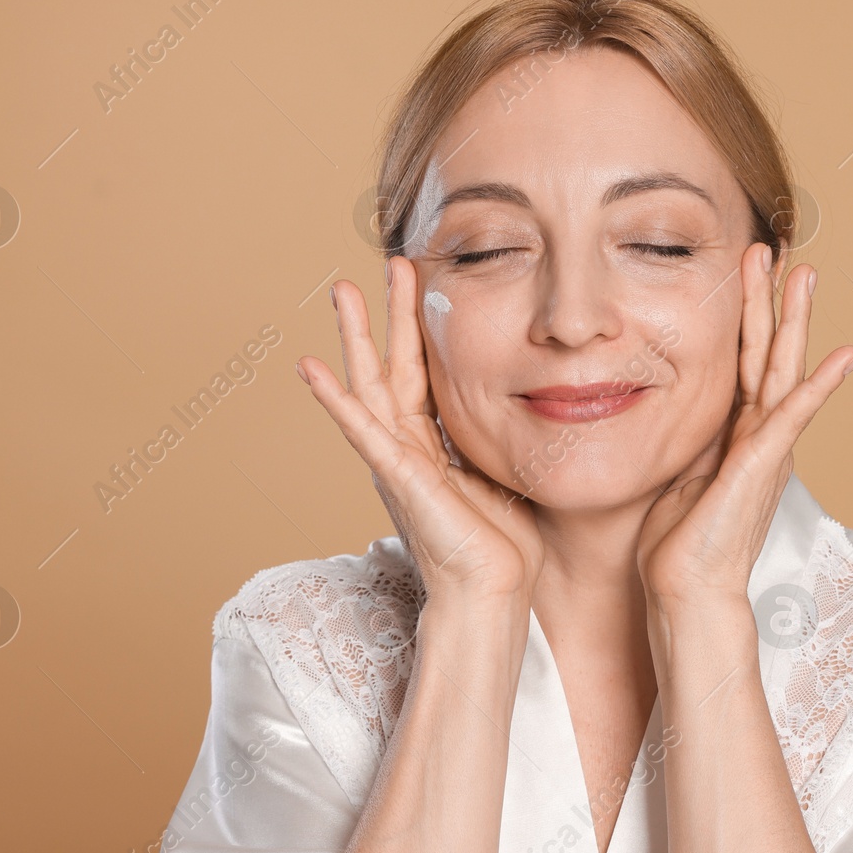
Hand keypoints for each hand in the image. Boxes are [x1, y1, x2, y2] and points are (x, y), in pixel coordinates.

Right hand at [295, 256, 545, 606]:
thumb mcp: (509, 472)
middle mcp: (409, 446)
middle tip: (388, 260)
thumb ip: (507, 438)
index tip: (424, 281)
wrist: (494, 592)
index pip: (425, 373)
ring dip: (356, 337)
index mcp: (435, 444)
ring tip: (341, 290)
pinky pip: (362, 429)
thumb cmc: (506, 546)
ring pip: (372, 384)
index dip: (422, 328)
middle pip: (395, 365)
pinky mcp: (398, 476)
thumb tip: (541, 406)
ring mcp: (398, 460)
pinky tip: (312, 368)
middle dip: (390, 314)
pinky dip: (336, 398)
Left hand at [635, 242, 852, 619]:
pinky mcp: (763, 465)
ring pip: (782, 369)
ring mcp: (765, 449)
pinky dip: (819, 384)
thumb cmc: (676, 546)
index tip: (742, 276)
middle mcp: (757, 436)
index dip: (743, 318)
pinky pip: (794, 415)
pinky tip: (844, 353)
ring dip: (793, 320)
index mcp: (735, 435)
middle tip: (776, 250)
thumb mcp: (676, 475)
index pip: (741, 363)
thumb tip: (664, 411)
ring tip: (805, 273)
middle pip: (767, 354)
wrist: (686, 592)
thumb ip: (686, 441)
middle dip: (771, 302)